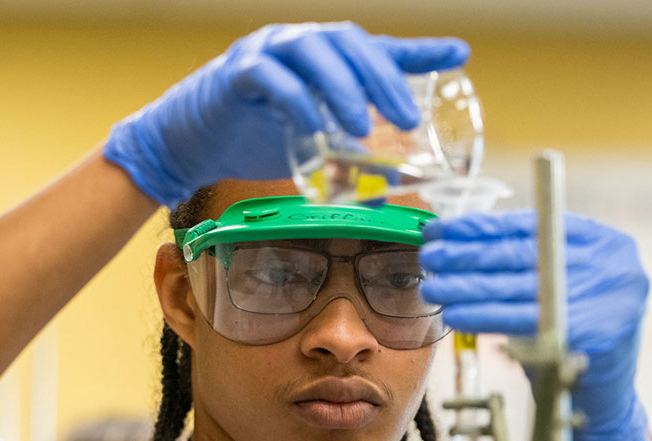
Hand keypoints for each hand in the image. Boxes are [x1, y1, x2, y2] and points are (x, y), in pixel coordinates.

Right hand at [103, 22, 468, 206]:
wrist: (191, 144)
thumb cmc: (256, 135)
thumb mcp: (315, 140)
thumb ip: (353, 150)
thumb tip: (397, 186)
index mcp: (323, 55)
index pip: (375, 48)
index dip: (417, 51)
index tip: (459, 53)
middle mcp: (298, 43)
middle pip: (349, 44)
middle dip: (382, 79)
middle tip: (406, 119)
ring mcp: (266, 52)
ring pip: (313, 53)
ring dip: (342, 88)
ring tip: (363, 127)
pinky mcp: (236, 74)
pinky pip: (271, 77)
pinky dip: (296, 101)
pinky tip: (314, 128)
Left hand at [419, 211, 649, 440]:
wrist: (604, 402)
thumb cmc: (570, 341)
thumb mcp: (553, 290)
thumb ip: (522, 262)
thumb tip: (454, 238)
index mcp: (605, 243)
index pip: (533, 226)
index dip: (482, 227)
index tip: (442, 230)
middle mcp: (615, 264)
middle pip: (523, 253)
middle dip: (468, 254)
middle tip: (429, 257)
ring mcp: (609, 297)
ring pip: (518, 287)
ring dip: (468, 286)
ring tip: (434, 288)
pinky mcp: (595, 333)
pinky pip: (523, 320)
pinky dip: (484, 316)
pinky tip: (455, 315)